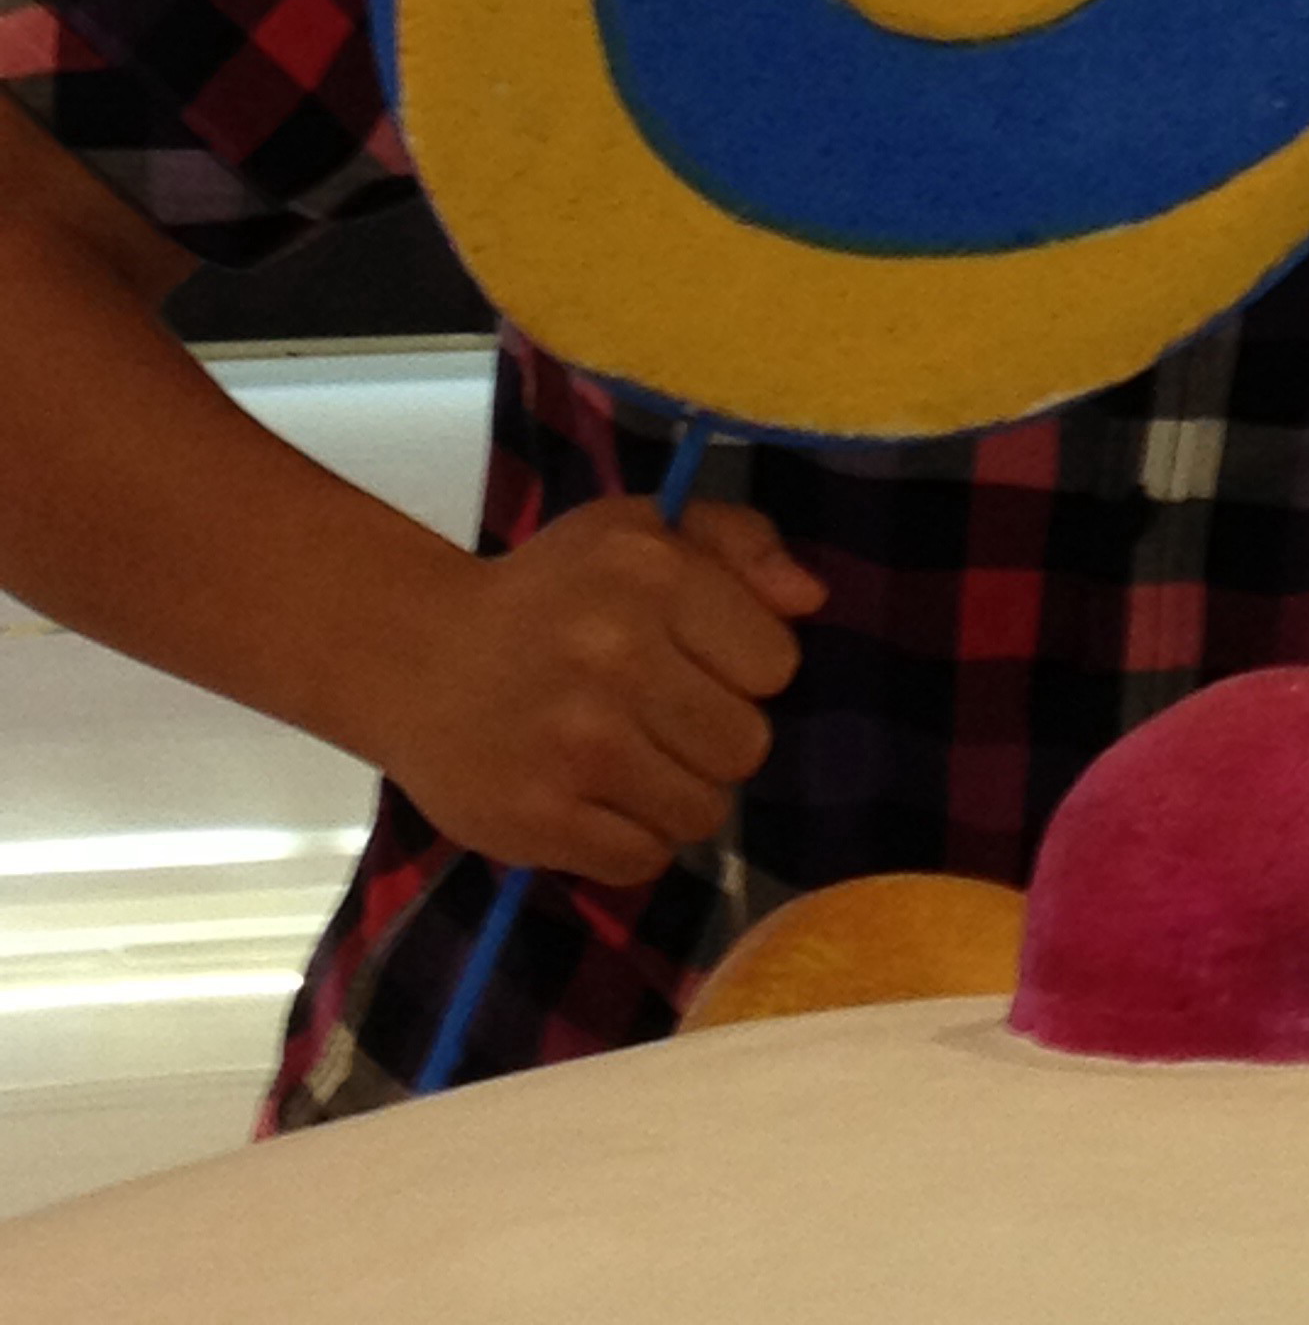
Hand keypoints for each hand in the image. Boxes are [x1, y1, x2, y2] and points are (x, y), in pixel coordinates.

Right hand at [379, 499, 823, 886]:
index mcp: (652, 571)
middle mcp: (616, 654)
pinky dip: (627, 839)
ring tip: (622, 756)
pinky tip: (588, 795)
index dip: (741, 666)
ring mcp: (575, 743)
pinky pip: (644, 860)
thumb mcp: (641, 531)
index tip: (692, 657)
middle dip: (711, 736)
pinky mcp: (538, 818)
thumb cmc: (552, 591)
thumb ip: (739, 542)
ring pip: (702, 811)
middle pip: (747, 747)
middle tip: (654, 713)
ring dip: (674, 794)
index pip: (776, 664)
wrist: (414, 654)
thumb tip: (811, 599)